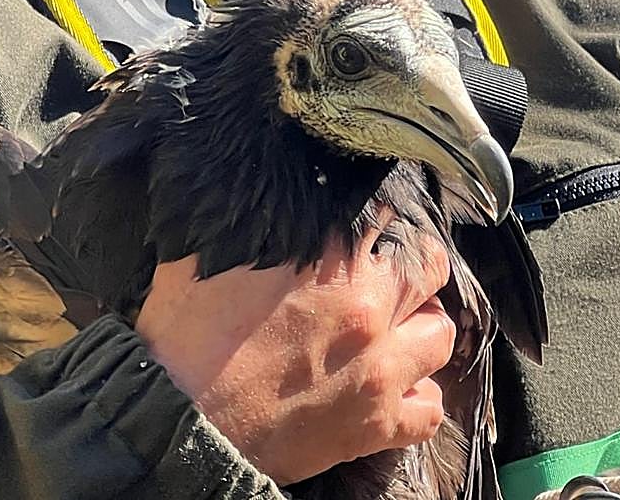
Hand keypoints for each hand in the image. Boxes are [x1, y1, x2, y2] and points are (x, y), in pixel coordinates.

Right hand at [135, 203, 454, 485]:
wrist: (179, 423)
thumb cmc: (184, 342)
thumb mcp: (199, 258)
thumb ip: (237, 225)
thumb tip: (239, 194)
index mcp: (329, 260)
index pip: (389, 216)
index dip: (383, 218)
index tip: (370, 224)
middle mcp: (368, 309)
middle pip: (430, 270)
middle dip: (413, 270)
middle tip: (388, 278)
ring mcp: (379, 371)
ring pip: (440, 336)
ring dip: (420, 330)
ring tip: (396, 333)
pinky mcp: (375, 426)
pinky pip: (430, 413)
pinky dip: (419, 399)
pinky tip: (396, 390)